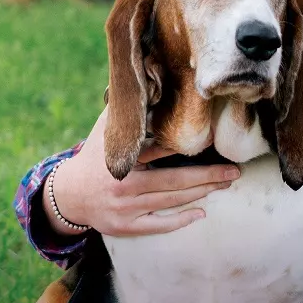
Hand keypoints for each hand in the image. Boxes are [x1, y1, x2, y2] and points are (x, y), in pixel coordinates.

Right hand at [44, 108, 239, 235]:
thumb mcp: (106, 131)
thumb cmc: (94, 156)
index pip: (159, 150)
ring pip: (170, 202)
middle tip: (234, 171)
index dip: (187, 146)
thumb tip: (151, 76)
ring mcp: (125, 209)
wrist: (68, 195)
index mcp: (123, 160)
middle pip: (174, 181)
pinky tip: (201, 213)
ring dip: (201, 193)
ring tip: (225, 184)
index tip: (213, 139)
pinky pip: (157, 225)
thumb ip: (129, 110)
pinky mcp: (125, 227)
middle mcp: (124, 186)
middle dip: (207, 176)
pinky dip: (179, 221)